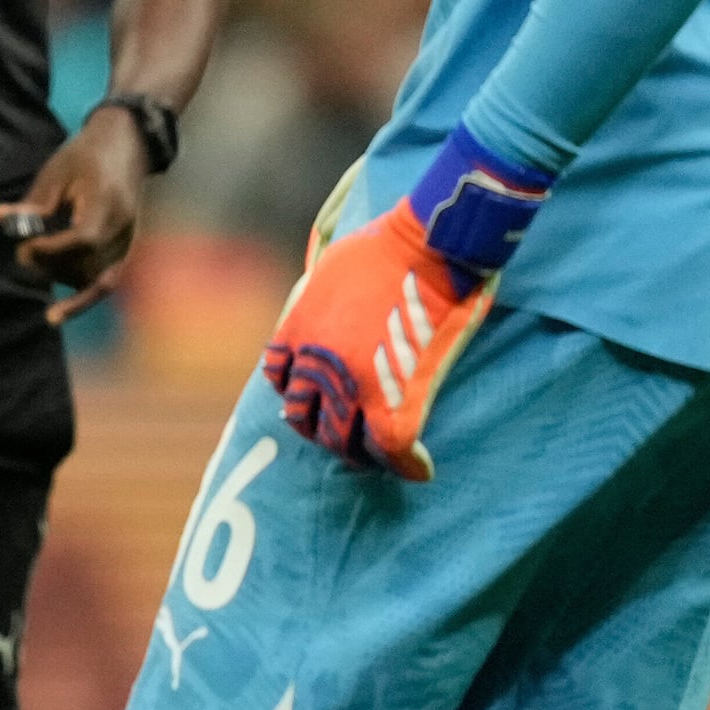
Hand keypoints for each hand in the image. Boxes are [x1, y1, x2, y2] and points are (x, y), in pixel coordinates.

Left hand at [0, 111, 151, 324]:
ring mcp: (130, 241)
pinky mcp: (127, 250)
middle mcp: (125, 227)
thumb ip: (34, 203)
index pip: (84, 239)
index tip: (25, 246)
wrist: (126, 145)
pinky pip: (107, 283)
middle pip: (89, 265)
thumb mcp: (57, 172)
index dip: (51, 250)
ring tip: (36, 261)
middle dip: (51, 265)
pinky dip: (82, 296)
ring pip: (97, 281)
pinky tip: (59, 311)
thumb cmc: (87, 155)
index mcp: (109, 202)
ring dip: (63, 279)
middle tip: (22, 252)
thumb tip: (1, 220)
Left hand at [258, 127, 546, 481]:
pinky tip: (421, 467)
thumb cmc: (389, 241)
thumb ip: (318, 291)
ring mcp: (351, 386)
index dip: (299, 392)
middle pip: (306, 419)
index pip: (279, 378)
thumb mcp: (328, 263)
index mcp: (296, 331)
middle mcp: (313, 365)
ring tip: (382, 455)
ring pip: (342, 442)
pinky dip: (407, 464)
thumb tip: (324, 291)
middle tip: (349, 437)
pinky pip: (392, 449)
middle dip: (325, 430)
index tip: (318, 399)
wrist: (430, 244)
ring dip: (361, 452)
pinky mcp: (393, 399)